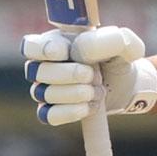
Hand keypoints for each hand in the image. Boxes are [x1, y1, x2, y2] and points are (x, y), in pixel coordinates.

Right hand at [22, 26, 156, 125]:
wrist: (125, 84)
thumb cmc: (117, 58)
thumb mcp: (121, 44)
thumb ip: (110, 40)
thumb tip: (87, 48)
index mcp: (54, 43)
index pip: (31, 46)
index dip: (43, 50)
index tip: (65, 52)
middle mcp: (43, 66)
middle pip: (37, 71)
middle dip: (69, 74)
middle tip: (93, 75)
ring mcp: (45, 90)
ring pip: (44, 94)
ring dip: (75, 93)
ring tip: (98, 90)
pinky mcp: (52, 111)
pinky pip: (49, 115)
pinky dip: (71, 111)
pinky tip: (90, 106)